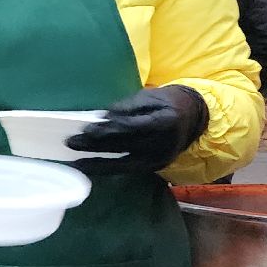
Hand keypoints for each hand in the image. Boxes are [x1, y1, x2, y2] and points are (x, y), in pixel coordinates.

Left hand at [65, 85, 208, 174]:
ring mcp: (160, 159)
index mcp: (165, 121)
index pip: (132, 127)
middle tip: (71, 143)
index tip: (87, 129)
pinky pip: (128, 169)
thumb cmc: (169, 102)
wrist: (196, 118)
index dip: (109, 129)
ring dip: (98, 162)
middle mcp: (163, 144)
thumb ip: (128, 106)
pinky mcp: (156, 167)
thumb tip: (104, 116)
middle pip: (124, 146)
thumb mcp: (151, 96)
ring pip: (124, 163)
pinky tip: (90, 167)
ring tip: (75, 161)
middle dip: (96, 146)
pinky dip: (108, 169)